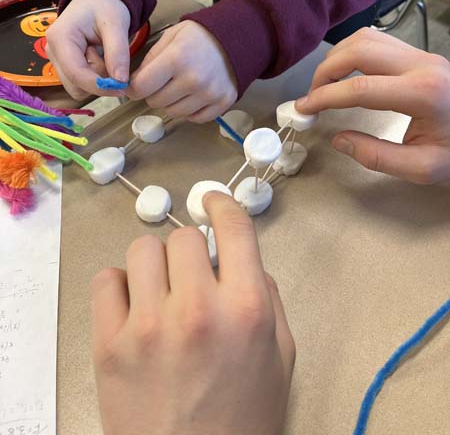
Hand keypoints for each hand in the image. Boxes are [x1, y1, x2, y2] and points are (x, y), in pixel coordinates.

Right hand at [46, 0, 130, 99]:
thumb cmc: (105, 6)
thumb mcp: (116, 24)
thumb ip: (118, 52)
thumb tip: (120, 81)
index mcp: (60, 38)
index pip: (76, 74)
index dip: (99, 86)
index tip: (122, 87)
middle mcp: (53, 52)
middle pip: (76, 85)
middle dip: (98, 80)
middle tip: (112, 59)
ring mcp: (57, 60)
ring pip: (79, 88)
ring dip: (97, 79)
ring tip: (105, 55)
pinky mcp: (64, 66)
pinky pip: (82, 84)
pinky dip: (95, 78)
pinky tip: (101, 59)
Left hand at [92, 193, 294, 434]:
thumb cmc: (242, 418)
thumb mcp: (280, 357)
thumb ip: (268, 298)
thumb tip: (241, 259)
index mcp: (246, 310)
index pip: (233, 227)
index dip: (221, 204)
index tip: (211, 201)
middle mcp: (198, 309)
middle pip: (184, 236)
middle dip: (191, 252)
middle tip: (191, 278)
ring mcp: (148, 325)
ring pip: (143, 249)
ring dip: (156, 264)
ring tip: (160, 293)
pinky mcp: (109, 343)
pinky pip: (106, 279)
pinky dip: (120, 286)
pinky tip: (133, 309)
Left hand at [127, 20, 237, 121]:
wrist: (237, 38)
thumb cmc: (199, 36)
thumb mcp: (170, 37)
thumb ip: (149, 61)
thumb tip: (133, 84)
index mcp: (176, 58)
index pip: (141, 87)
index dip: (133, 88)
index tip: (135, 85)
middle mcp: (193, 80)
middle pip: (155, 102)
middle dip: (153, 93)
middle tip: (162, 81)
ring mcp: (209, 94)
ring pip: (173, 113)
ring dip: (171, 103)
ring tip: (179, 87)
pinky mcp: (222, 103)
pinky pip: (194, 118)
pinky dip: (190, 110)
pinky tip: (193, 95)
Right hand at [296, 28, 449, 183]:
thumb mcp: (424, 168)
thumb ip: (378, 157)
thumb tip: (339, 140)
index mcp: (423, 93)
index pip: (360, 88)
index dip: (325, 97)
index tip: (304, 109)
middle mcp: (421, 64)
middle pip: (359, 51)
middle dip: (326, 72)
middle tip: (312, 97)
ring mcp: (421, 54)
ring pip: (366, 38)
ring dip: (337, 58)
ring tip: (325, 84)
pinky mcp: (419, 53)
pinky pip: (377, 40)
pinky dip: (352, 51)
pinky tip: (345, 72)